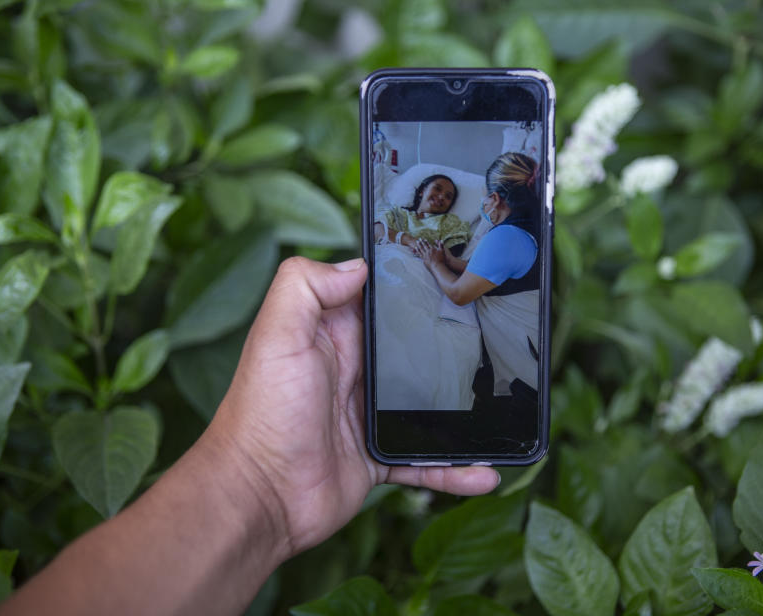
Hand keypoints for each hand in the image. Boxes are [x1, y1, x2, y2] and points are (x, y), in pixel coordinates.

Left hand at [206, 257, 498, 557]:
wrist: (258, 498)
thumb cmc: (261, 414)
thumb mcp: (276, 336)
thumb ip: (306, 287)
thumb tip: (357, 264)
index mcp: (333, 334)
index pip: (377, 298)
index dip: (410, 283)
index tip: (456, 269)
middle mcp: (354, 370)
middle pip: (415, 348)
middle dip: (453, 342)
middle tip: (498, 333)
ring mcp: (370, 416)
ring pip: (430, 405)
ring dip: (464, 410)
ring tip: (504, 407)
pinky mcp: (379, 457)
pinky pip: (427, 460)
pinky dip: (456, 468)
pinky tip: (485, 471)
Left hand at [414, 240, 444, 267]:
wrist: (437, 267)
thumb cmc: (441, 259)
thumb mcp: (442, 251)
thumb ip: (441, 245)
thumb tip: (441, 240)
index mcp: (432, 249)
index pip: (428, 244)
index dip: (425, 241)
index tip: (422, 239)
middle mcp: (428, 252)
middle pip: (424, 246)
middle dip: (420, 242)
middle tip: (417, 240)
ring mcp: (425, 256)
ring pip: (421, 250)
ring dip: (418, 246)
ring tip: (416, 244)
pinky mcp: (424, 260)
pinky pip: (420, 255)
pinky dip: (418, 252)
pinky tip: (416, 251)